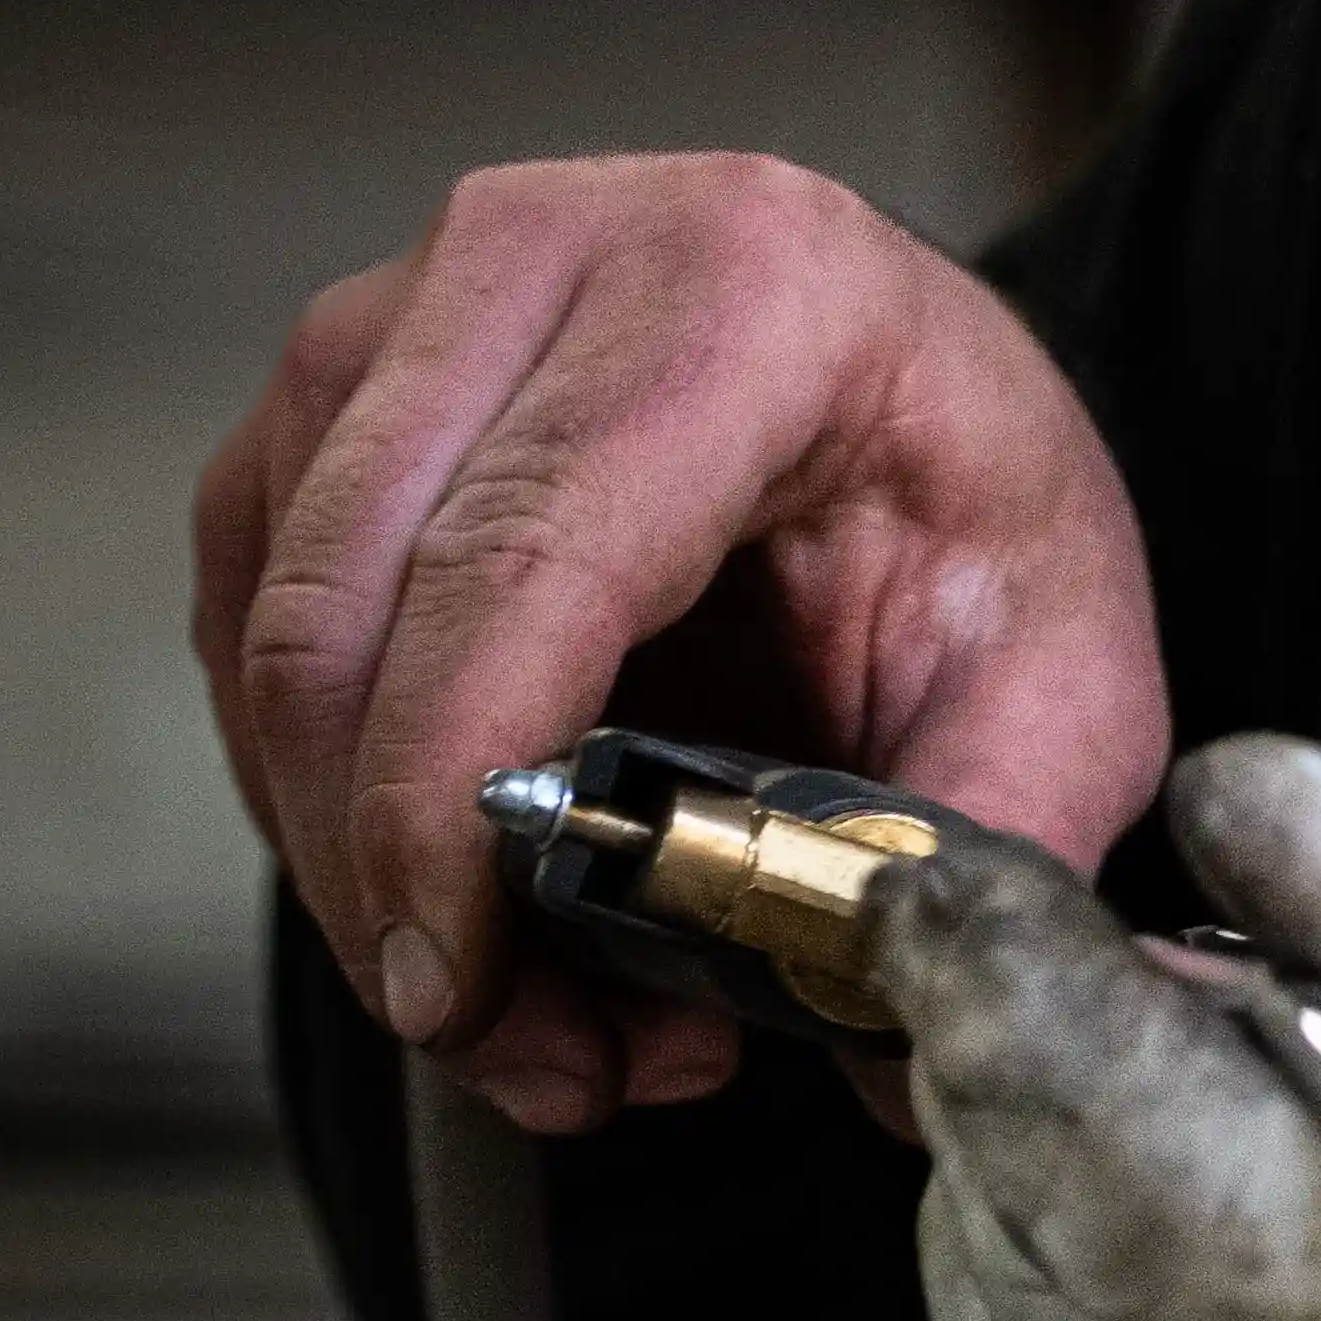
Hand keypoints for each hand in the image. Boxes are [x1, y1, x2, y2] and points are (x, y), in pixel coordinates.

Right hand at [195, 153, 1168, 1129]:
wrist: (912, 388)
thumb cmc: (971, 501)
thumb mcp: (1067, 672)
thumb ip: (980, 850)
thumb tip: (888, 1062)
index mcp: (740, 288)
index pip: (520, 559)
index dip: (449, 803)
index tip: (461, 985)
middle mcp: (538, 257)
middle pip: (354, 614)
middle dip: (403, 884)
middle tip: (530, 1056)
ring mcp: (400, 315)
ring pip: (277, 642)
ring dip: (365, 867)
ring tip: (539, 1011)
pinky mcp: (321, 401)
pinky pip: (253, 640)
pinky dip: (331, 802)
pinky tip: (464, 893)